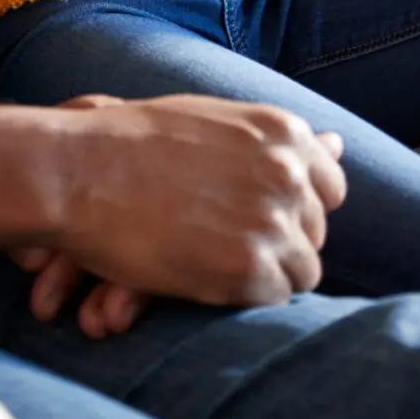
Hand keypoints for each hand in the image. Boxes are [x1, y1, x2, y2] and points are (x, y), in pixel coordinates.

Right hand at [46, 92, 346, 310]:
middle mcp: (288, 173)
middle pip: (316, 231)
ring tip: (214, 258)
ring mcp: (272, 220)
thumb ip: (276, 140)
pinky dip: (244, 293)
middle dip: (279, 240)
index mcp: (283, 131)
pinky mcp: (249, 268)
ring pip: (303, 270)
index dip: (296, 206)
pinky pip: (276, 296)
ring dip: (266, 271)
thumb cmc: (135, 143)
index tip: (261, 212)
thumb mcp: (215, 122)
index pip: (331, 186)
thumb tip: (341, 143)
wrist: (79, 172)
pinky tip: (206, 273)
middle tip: (224, 237)